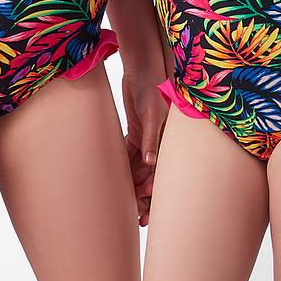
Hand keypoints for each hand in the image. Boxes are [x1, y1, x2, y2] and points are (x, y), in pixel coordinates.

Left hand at [122, 72, 168, 226]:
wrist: (141, 67)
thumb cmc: (151, 87)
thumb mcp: (152, 113)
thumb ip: (151, 137)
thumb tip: (151, 162)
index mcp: (165, 139)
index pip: (159, 169)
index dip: (153, 188)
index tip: (143, 203)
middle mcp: (156, 141)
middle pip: (149, 173)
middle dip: (143, 193)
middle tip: (134, 213)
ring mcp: (144, 136)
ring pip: (138, 166)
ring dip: (132, 182)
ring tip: (123, 200)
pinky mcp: (135, 130)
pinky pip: (129, 152)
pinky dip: (123, 165)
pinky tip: (114, 178)